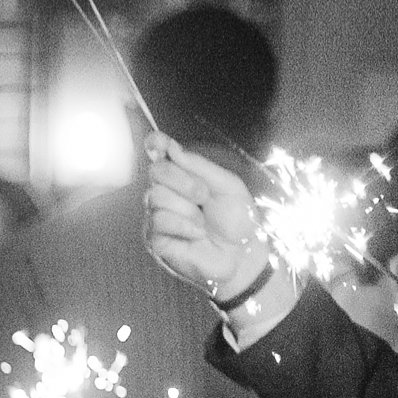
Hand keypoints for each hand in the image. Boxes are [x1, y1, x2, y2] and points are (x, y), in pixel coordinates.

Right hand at [143, 134, 262, 297]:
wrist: (242, 255)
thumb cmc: (237, 221)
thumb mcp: (227, 185)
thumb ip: (199, 166)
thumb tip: (172, 148)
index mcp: (183, 176)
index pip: (160, 154)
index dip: (156, 144)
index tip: (159, 143)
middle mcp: (166, 193)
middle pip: (156, 172)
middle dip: (183, 181)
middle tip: (204, 196)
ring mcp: (157, 216)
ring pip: (156, 197)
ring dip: (187, 209)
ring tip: (203, 222)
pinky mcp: (154, 239)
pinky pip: (159, 221)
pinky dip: (183, 226)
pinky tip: (196, 235)